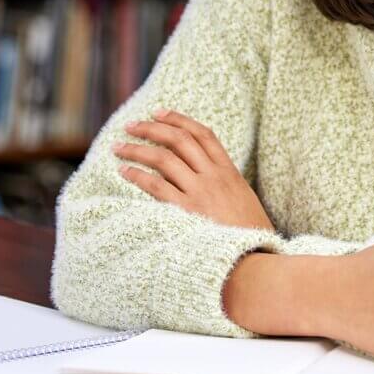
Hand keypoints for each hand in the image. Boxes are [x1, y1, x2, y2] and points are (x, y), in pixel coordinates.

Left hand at [113, 109, 274, 231]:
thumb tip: (207, 177)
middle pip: (180, 140)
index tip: (159, 113)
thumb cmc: (251, 235)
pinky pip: (156, 186)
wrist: (254, 260)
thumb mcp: (245, 200)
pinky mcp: (186, 211)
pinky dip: (137, 175)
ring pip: (164, 158)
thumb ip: (226, 185)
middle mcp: (214, 177)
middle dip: (152, 128)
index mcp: (229, 172)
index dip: (179, 120)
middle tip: (131, 125)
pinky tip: (125, 171)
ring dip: (138, 149)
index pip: (203, 134)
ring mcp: (200, 193)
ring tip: (119, 147)